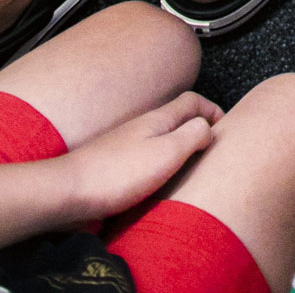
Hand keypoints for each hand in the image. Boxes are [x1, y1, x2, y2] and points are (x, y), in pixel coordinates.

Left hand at [61, 93, 221, 220]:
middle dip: (197, 128)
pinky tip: (158, 186)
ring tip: (190, 169)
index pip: (192, 100)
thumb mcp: (167, 152)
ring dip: (179, 149)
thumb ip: (193, 135)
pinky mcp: (115, 168)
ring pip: (161, 140)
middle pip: (177, 119)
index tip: (225, 128)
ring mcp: (126, 147)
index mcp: (158, 120)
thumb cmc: (116, 174)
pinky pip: (146, 160)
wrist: (69, 193)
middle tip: (211, 149)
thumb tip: (208, 127)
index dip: (213, 109)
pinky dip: (160, 167)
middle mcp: (143, 128)